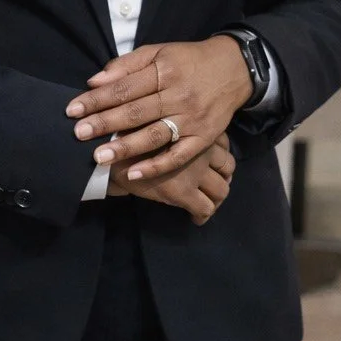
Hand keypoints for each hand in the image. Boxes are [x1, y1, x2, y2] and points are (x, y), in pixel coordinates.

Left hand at [67, 37, 251, 183]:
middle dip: (104, 123)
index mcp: (165, 71)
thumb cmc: (188, 61)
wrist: (234, 69)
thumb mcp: (159, 52)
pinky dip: (156, 166)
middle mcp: (178, 95)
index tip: (73, 110)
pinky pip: (178, 156)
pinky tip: (133, 174)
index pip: (124, 87)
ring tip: (99, 157)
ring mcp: (192, 119)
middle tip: (78, 134)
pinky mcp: (203, 139)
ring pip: (154, 135)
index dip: (97, 99)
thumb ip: (127, 65)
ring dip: (126, 147)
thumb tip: (95, 81)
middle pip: (136, 111)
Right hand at [108, 133, 234, 223]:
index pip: (224, 143)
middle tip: (214, 184)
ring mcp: (195, 172)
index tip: (213, 164)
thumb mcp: (153, 122)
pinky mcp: (184, 192)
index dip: (221, 155)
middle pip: (228, 166)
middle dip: (224, 177)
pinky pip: (205, 208)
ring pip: (221, 190)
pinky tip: (195, 219)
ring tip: (207, 203)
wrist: (112, 155)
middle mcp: (201, 148)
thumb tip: (180, 132)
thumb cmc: (128, 134)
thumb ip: (174, 127)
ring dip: (216, 199)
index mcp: (195, 128)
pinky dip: (203, 216)